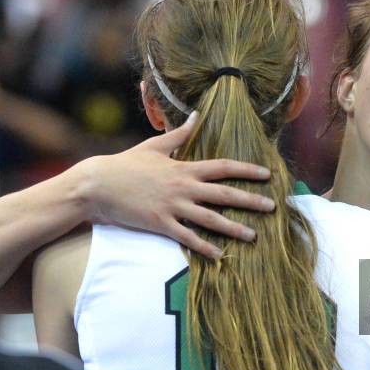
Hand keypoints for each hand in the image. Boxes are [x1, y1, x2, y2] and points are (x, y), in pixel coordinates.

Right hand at [78, 116, 274, 258]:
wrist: (97, 184)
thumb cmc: (126, 164)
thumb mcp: (154, 145)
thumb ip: (179, 133)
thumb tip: (196, 114)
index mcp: (185, 168)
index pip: (224, 167)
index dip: (247, 170)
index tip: (267, 175)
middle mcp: (184, 188)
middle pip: (224, 194)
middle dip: (251, 200)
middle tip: (273, 207)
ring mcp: (173, 207)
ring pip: (211, 219)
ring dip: (234, 228)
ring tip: (254, 236)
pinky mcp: (160, 224)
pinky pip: (188, 238)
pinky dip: (204, 248)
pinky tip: (221, 256)